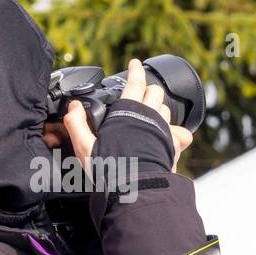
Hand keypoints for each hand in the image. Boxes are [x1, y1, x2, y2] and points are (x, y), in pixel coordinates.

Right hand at [62, 58, 192, 172]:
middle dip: (148, 91)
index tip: (134, 63)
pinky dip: (175, 133)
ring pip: (167, 110)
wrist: (135, 190)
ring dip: (159, 110)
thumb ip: (77, 124)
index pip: (135, 82)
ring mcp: (165, 130)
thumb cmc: (110, 170)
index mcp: (129, 112)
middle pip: (156, 92)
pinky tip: (167, 138)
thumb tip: (74, 107)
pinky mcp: (175, 145)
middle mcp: (150, 116)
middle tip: (139, 96)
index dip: (135, 70)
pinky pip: (181, 133)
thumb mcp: (85, 148)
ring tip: (149, 119)